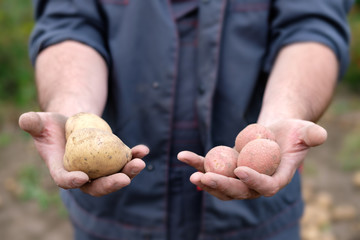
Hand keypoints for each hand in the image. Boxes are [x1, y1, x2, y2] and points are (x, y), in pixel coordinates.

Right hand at [19, 112, 148, 196]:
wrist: (70, 123)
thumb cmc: (52, 125)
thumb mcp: (40, 122)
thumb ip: (32, 123)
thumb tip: (26, 119)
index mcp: (61, 169)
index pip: (64, 179)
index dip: (72, 181)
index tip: (83, 177)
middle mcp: (81, 174)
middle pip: (96, 185)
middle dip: (111, 184)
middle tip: (124, 178)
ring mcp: (98, 169)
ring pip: (114, 175)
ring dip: (128, 172)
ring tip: (139, 163)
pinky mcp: (111, 160)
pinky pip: (124, 160)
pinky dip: (134, 156)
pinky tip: (143, 150)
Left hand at [177, 119, 326, 199]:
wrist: (276, 130)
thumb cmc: (292, 131)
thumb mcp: (304, 130)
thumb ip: (311, 134)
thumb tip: (318, 135)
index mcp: (277, 179)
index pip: (267, 187)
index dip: (254, 182)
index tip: (240, 171)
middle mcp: (257, 183)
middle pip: (239, 191)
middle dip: (222, 186)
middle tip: (205, 178)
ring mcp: (240, 177)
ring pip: (221, 184)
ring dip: (206, 181)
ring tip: (192, 174)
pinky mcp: (228, 168)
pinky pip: (211, 167)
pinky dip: (197, 162)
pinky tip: (182, 156)